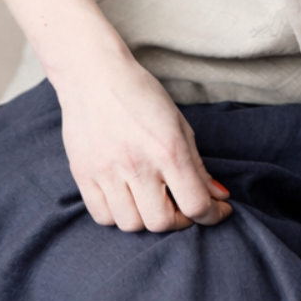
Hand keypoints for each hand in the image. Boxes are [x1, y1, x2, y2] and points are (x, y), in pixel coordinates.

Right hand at [54, 44, 231, 232]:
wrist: (94, 75)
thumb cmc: (141, 94)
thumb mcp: (178, 123)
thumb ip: (197, 165)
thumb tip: (216, 196)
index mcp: (167, 149)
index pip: (195, 203)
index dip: (212, 215)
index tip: (217, 210)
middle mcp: (137, 165)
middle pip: (161, 222)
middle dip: (179, 221)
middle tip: (183, 206)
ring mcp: (106, 173)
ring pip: (131, 225)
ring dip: (147, 220)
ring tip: (154, 202)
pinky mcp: (83, 176)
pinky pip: (102, 216)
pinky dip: (119, 216)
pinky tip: (127, 200)